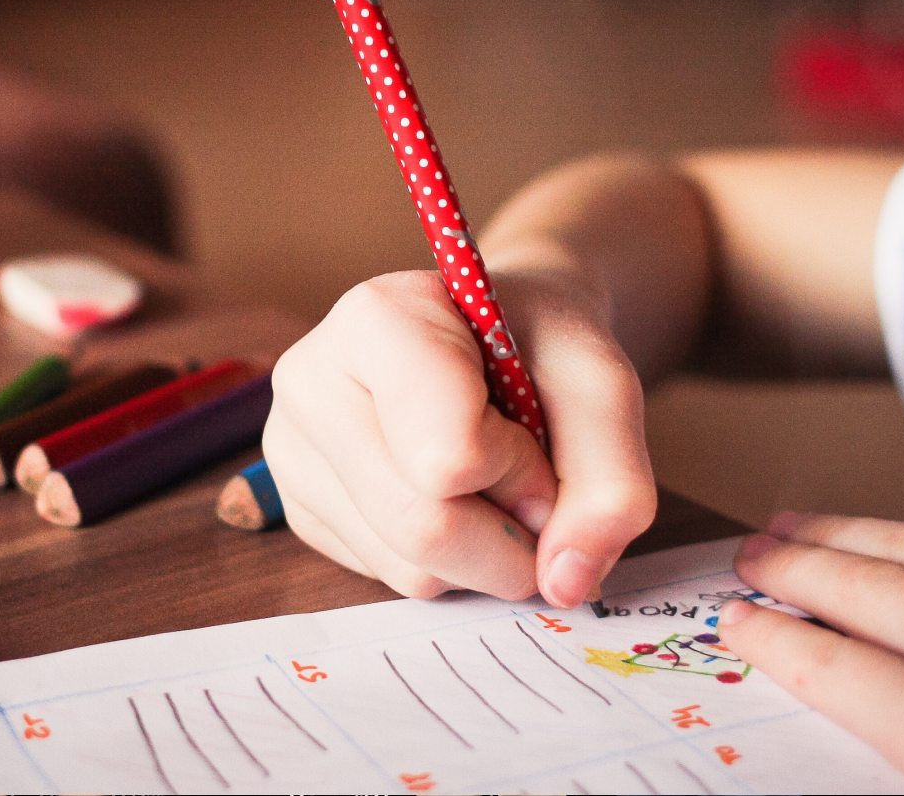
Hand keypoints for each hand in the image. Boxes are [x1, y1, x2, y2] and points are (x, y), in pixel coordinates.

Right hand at [263, 269, 655, 605]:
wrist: (500, 336)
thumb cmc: (541, 346)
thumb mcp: (603, 387)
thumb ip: (611, 482)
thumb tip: (564, 583)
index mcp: (375, 319)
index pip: (449, 456)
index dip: (521, 469)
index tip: (536, 431)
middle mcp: (310, 381)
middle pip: (422, 527)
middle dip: (509, 535)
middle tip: (535, 487)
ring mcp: (292, 450)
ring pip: (407, 567)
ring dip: (483, 553)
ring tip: (489, 481)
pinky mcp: (300, 510)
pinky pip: (388, 578)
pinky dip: (447, 562)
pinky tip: (450, 497)